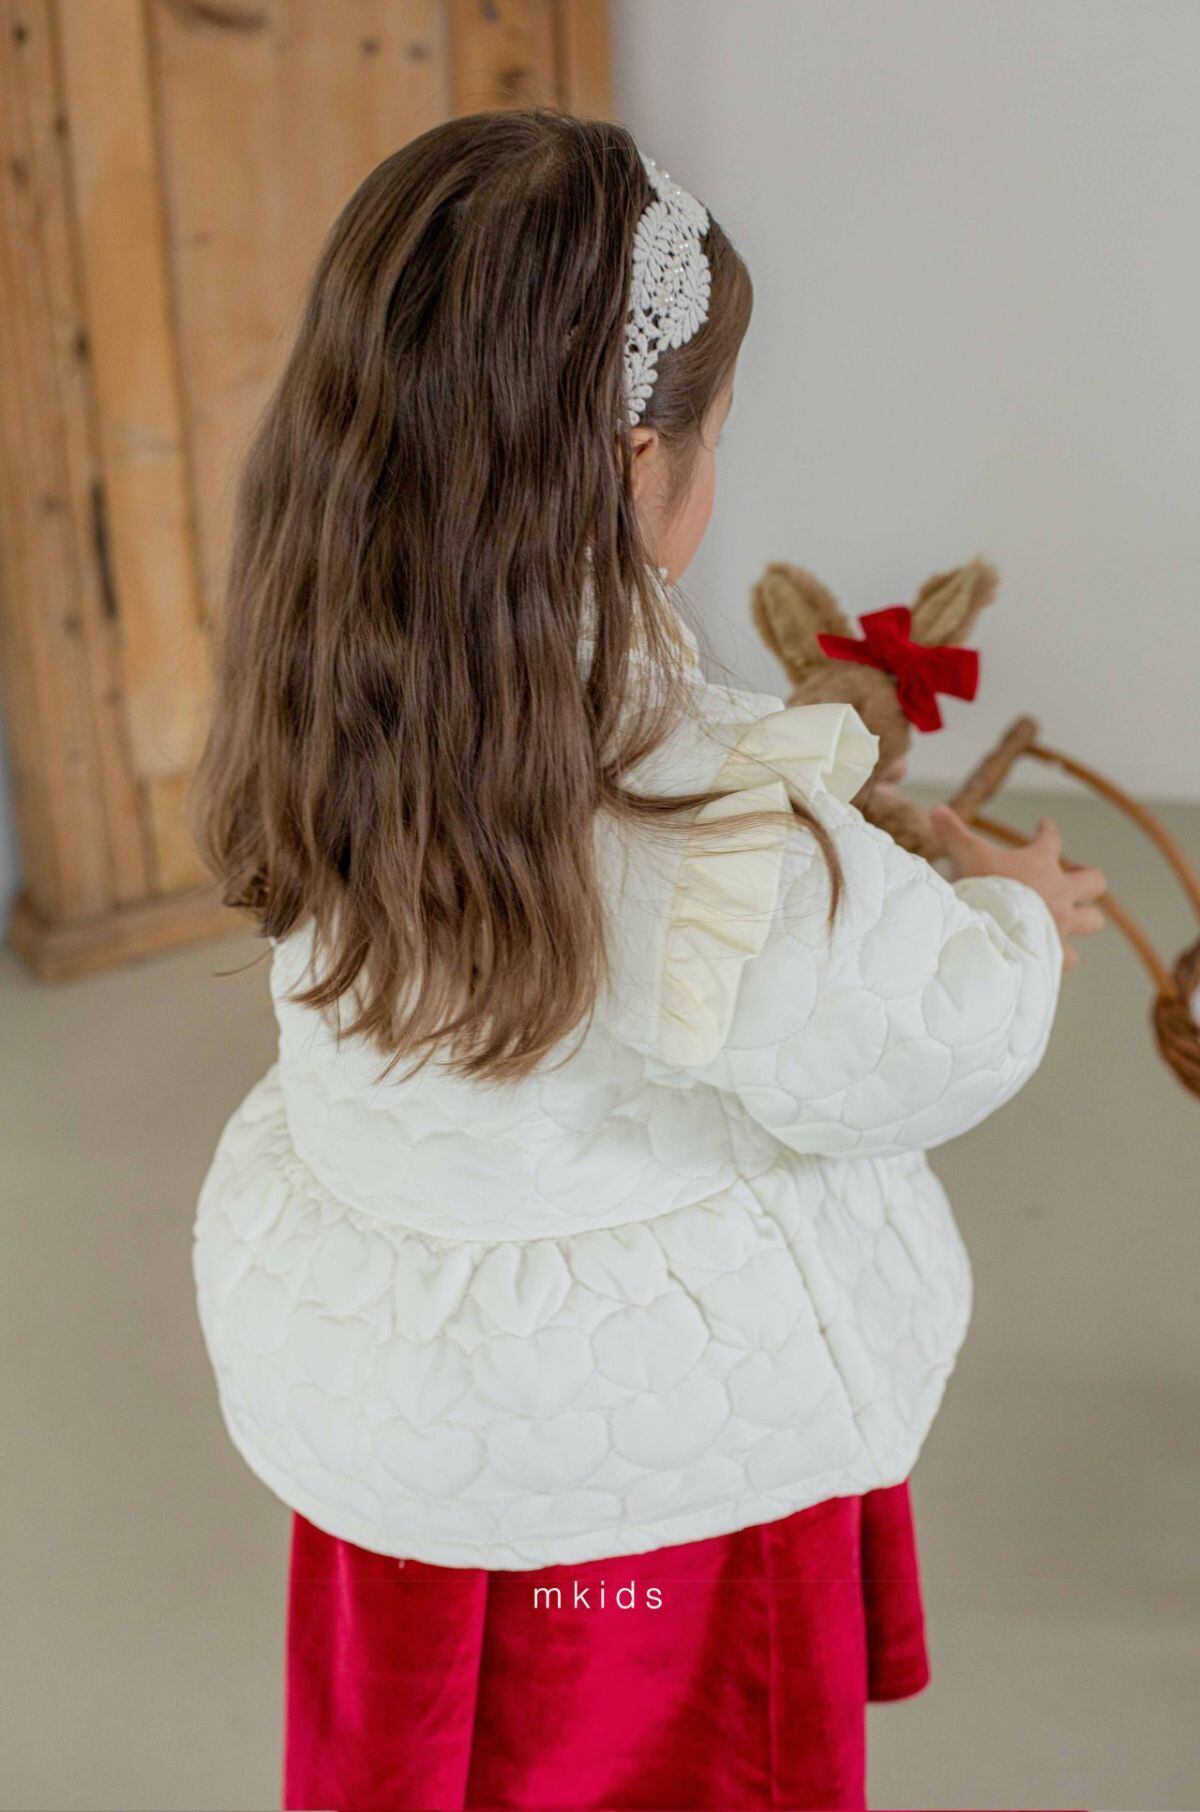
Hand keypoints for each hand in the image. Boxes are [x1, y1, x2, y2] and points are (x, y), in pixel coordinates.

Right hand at [929, 804, 1106, 970]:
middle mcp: (1060, 892)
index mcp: (1040, 863)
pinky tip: (1051, 957)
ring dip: (1084, 919)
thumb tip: (936, 809)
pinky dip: (1060, 956)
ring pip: (1091, 921)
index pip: (1052, 839)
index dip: (1048, 831)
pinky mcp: (1056, 951)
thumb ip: (953, 833)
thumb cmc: (983, 888)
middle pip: (1093, 882)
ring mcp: (1063, 923)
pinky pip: (1067, 956)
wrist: (991, 931)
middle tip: (1078, 878)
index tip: (1044, 826)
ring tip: (1073, 921)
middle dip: (1088, 880)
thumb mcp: (966, 855)